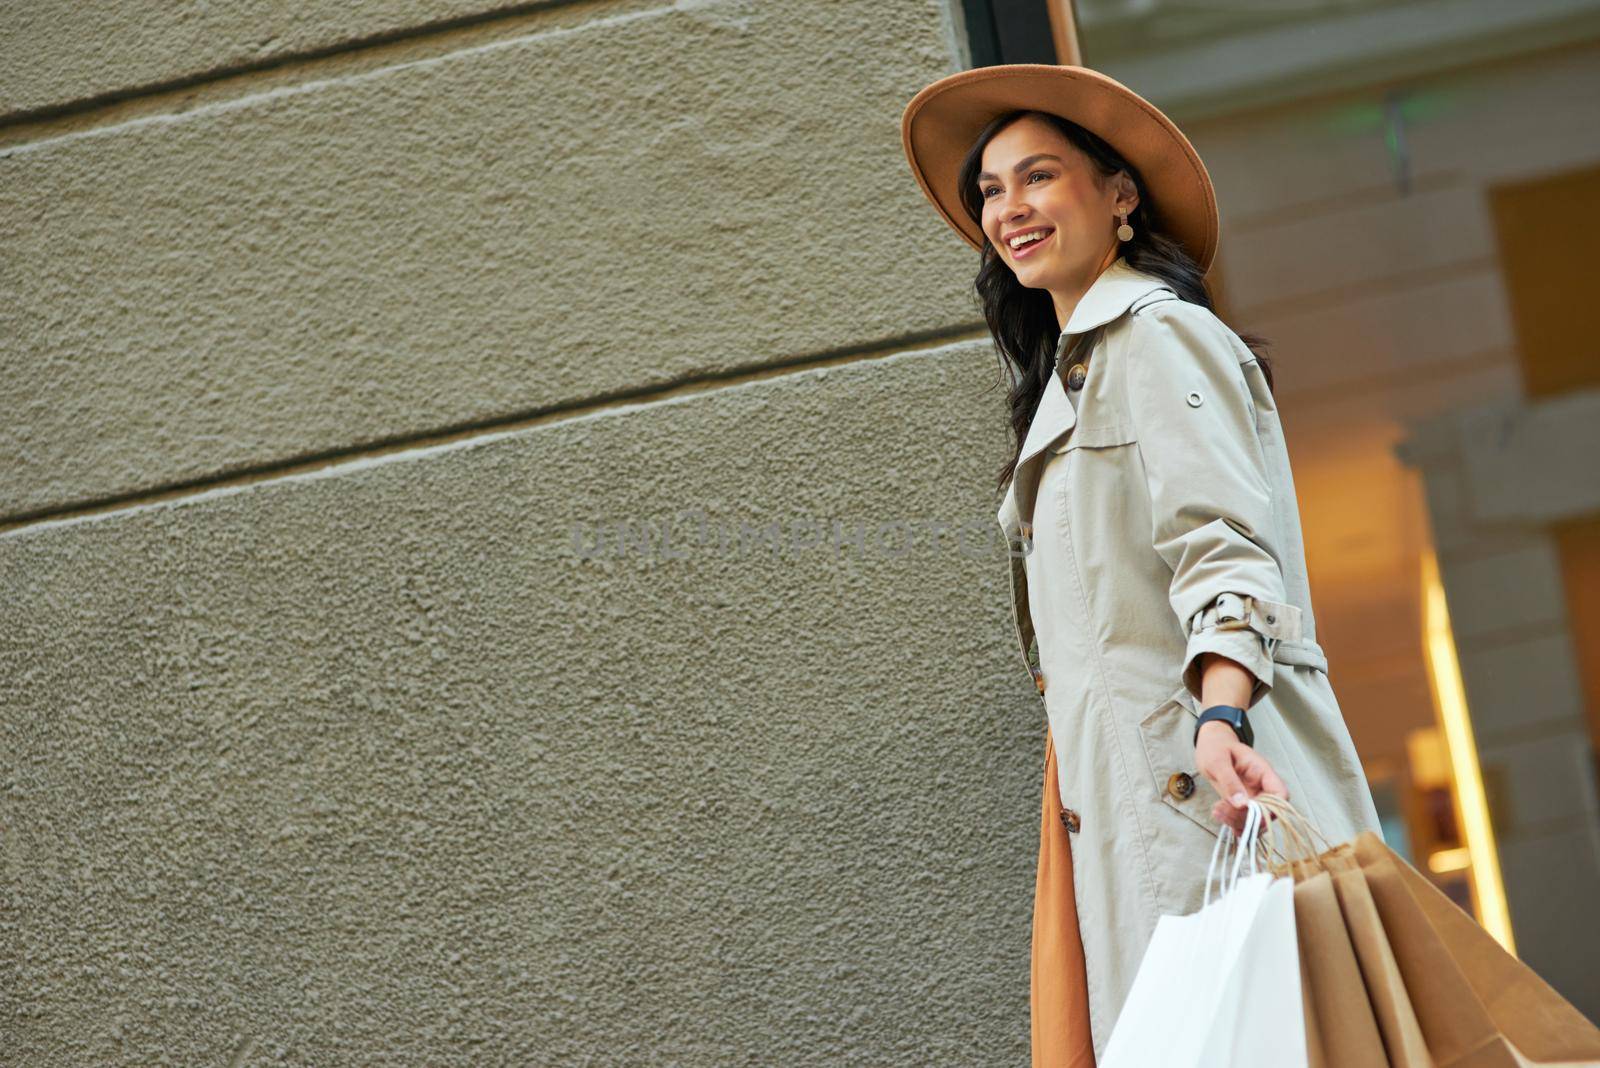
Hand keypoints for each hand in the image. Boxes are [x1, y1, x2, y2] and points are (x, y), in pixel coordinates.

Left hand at [1195, 720, 1287, 834]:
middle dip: (1247, 817)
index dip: (1271, 808)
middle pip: (1268, 811)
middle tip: (1223, 811)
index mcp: (1262, 771)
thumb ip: (1229, 781)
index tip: (1249, 811)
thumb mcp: (1218, 761)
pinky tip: (1222, 818)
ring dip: (1238, 822)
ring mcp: (1253, 796)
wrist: (1210, 744)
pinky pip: (1246, 819)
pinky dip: (1235, 823)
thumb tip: (1241, 804)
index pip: (1280, 794)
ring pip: (1256, 819)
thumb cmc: (1216, 747)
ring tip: (1217, 811)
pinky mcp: (1243, 803)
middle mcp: (1261, 786)